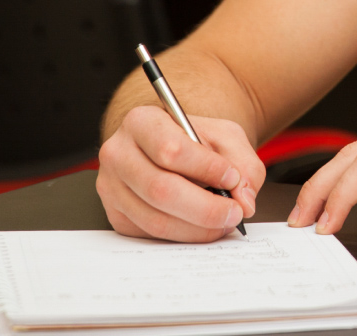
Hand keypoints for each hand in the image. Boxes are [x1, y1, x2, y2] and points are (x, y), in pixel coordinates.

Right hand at [97, 105, 264, 241]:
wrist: (172, 148)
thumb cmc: (196, 140)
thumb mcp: (225, 137)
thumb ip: (243, 164)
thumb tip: (244, 200)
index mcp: (142, 122)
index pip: (170, 150)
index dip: (206, 168)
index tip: (233, 178)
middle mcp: (118, 154)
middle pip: (161, 190)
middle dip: (206, 208)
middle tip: (235, 212)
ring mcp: (112, 187)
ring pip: (156, 219)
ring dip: (198, 228)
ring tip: (224, 221)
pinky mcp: (117, 215)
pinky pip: (151, 234)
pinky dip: (184, 235)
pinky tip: (203, 227)